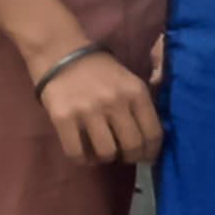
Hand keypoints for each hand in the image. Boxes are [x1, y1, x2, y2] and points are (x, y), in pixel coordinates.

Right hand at [41, 47, 161, 165]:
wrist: (61, 53)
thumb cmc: (100, 70)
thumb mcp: (130, 81)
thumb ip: (141, 105)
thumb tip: (151, 139)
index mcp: (136, 92)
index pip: (153, 133)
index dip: (152, 151)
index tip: (147, 157)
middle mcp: (115, 102)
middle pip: (132, 146)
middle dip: (131, 157)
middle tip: (125, 156)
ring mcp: (88, 111)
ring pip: (106, 152)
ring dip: (106, 158)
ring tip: (102, 153)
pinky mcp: (63, 118)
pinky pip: (76, 153)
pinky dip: (82, 160)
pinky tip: (84, 155)